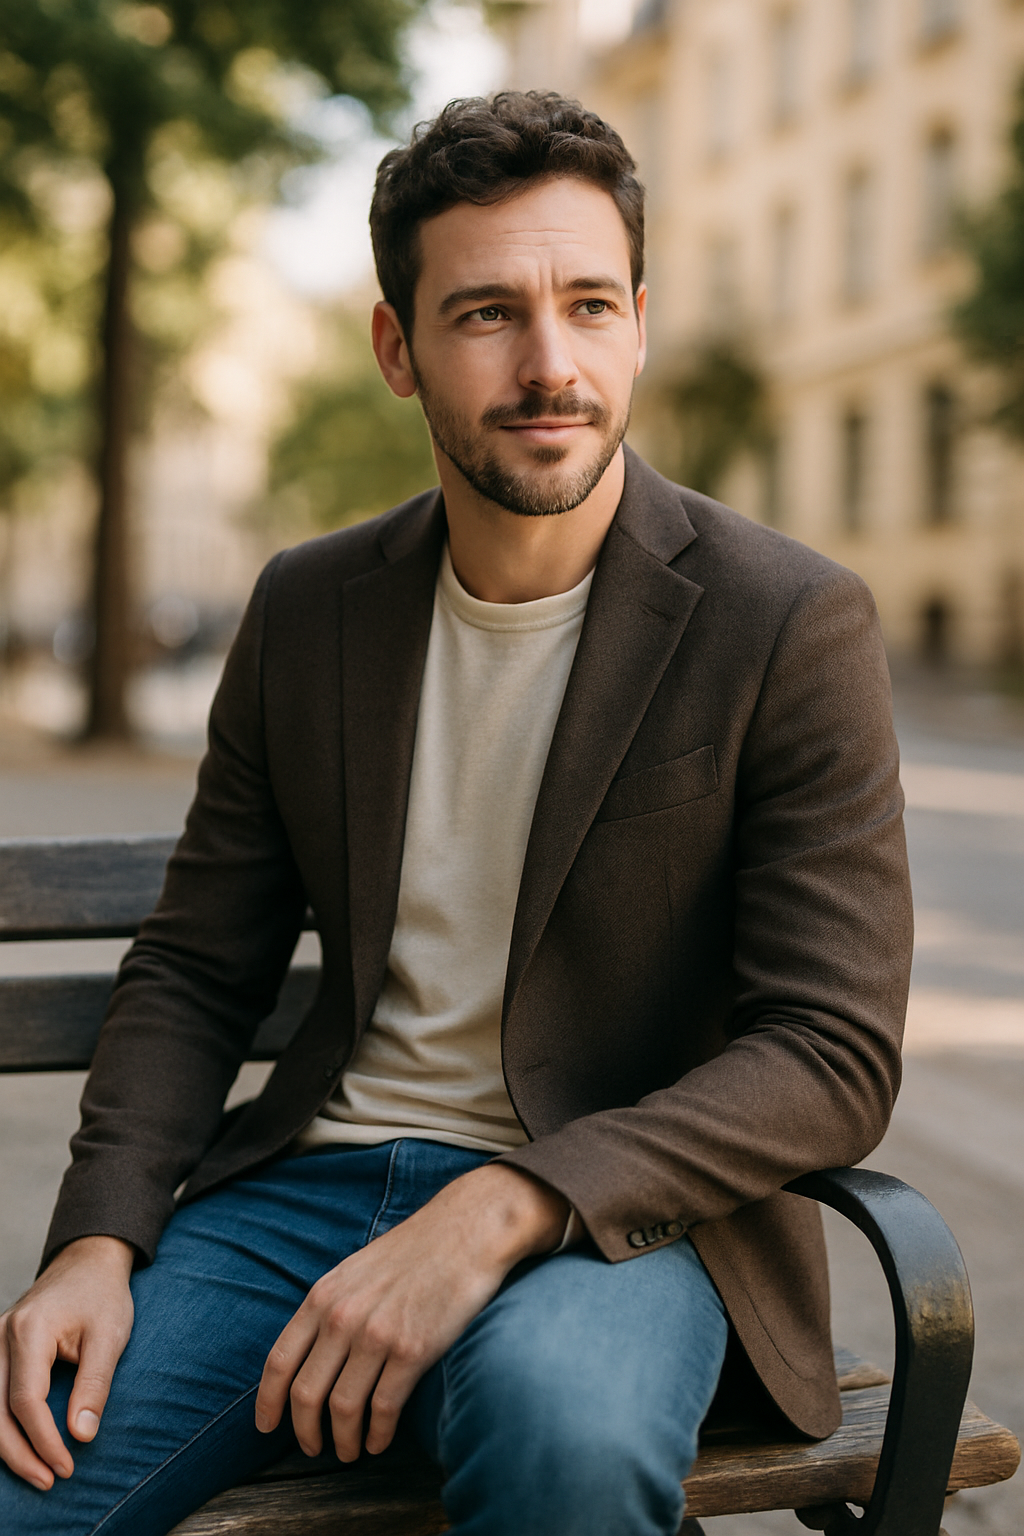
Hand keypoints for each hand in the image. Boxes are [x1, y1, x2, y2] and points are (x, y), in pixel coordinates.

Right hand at [0, 1236, 134, 1488]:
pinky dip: (1, 1423)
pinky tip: (19, 1445)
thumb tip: (81, 1435)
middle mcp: (1, 1336)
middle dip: (20, 1453)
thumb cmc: (102, 1294)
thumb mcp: (109, 1336)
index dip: (43, 1440)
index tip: (66, 1466)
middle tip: (50, 1479)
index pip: (26, 1400)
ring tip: (37, 1471)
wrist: (89, 1261)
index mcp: (29, 1330)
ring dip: (7, 1444)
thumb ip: (94, 1384)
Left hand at [255, 1162, 567, 1462]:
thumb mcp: (355, 1270)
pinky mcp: (413, 1350)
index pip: (279, 1362)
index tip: (266, 1427)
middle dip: (304, 1431)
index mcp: (323, 1296)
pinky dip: (377, 1434)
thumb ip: (330, 1307)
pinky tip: (379, 1441)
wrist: (467, 1230)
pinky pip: (383, 1409)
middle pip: (305, 1395)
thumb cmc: (414, 1251)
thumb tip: (311, 1354)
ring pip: (342, 1409)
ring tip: (348, 1451)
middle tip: (312, 1448)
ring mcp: (376, 1335)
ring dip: (342, 1440)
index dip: (268, 1403)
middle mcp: (342, 1317)